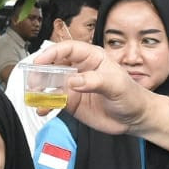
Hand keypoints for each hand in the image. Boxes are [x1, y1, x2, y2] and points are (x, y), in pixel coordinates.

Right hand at [33, 41, 154, 135]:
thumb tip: (73, 81)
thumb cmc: (131, 95)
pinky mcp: (72, 102)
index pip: (68, 49)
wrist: (135, 118)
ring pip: (51, 83)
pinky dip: (45, 105)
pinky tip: (42, 109)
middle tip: (33, 81)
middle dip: (41, 71)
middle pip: (54, 65)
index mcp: (92, 57)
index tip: (40, 61)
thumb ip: (95, 81)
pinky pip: (53, 101)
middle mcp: (80, 69)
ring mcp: (74, 86)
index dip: (52, 53)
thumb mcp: (117, 85)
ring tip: (34, 97)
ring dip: (40, 89)